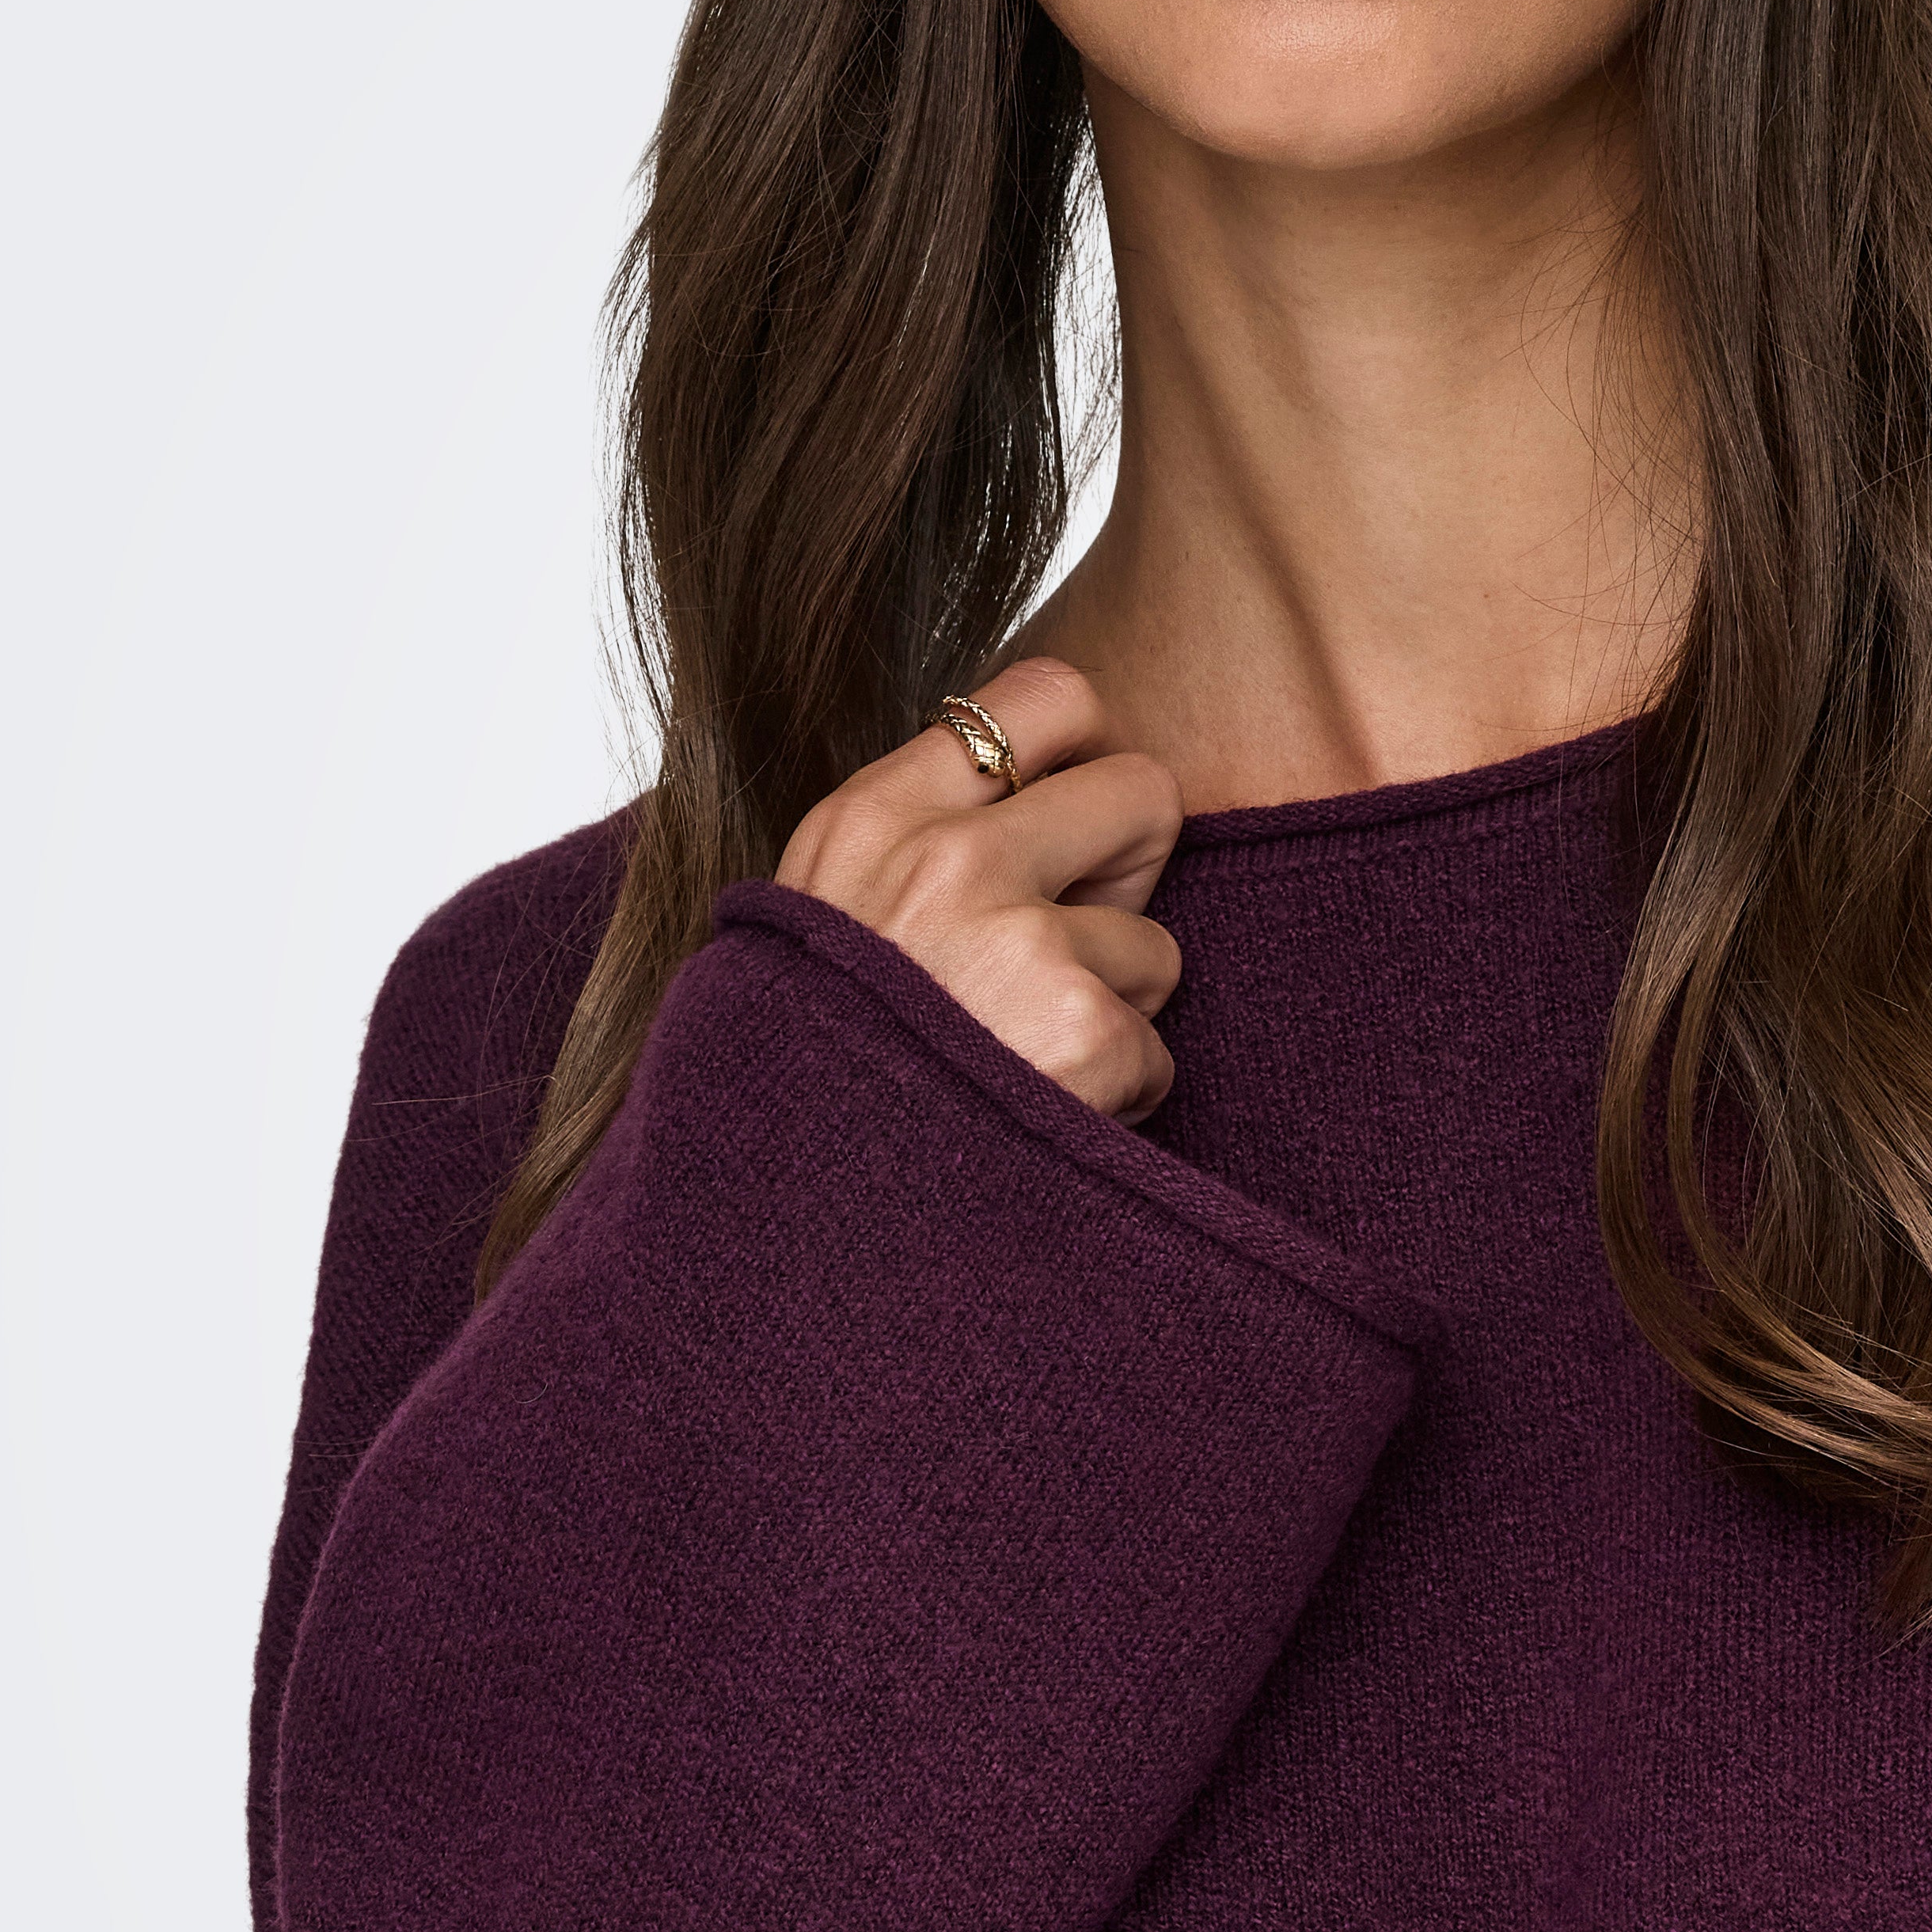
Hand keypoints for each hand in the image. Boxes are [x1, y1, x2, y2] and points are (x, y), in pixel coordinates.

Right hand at [777, 654, 1185, 1118]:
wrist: (774, 1237)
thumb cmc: (807, 1081)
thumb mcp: (816, 926)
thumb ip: (914, 847)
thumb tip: (1042, 786)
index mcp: (871, 820)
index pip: (1046, 694)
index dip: (1083, 761)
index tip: (1065, 825)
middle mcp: (940, 861)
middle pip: (1143, 794)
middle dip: (1126, 882)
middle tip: (1055, 962)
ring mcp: (1013, 943)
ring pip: (1156, 945)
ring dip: (1109, 1014)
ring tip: (1014, 1067)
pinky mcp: (1078, 1034)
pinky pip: (1156, 1052)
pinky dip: (1114, 1101)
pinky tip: (1032, 1125)